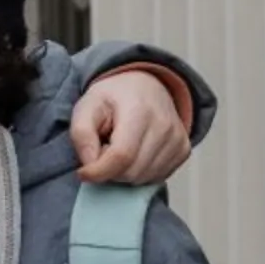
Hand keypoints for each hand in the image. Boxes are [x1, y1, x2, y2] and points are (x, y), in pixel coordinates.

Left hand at [71, 71, 189, 183]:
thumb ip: (81, 134)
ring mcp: (177, 139)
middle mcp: (164, 126)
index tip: (83, 172)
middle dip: (110, 170)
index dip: (99, 171)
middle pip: (132, 172)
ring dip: (125, 173)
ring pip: (144, 179)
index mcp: (139, 111)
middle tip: (103, 150)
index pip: (121, 156)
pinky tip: (135, 154)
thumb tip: (89, 165)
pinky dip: (140, 173)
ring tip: (119, 150)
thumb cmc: (114, 98)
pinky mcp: (183, 150)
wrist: (145, 84)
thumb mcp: (87, 106)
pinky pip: (156, 178)